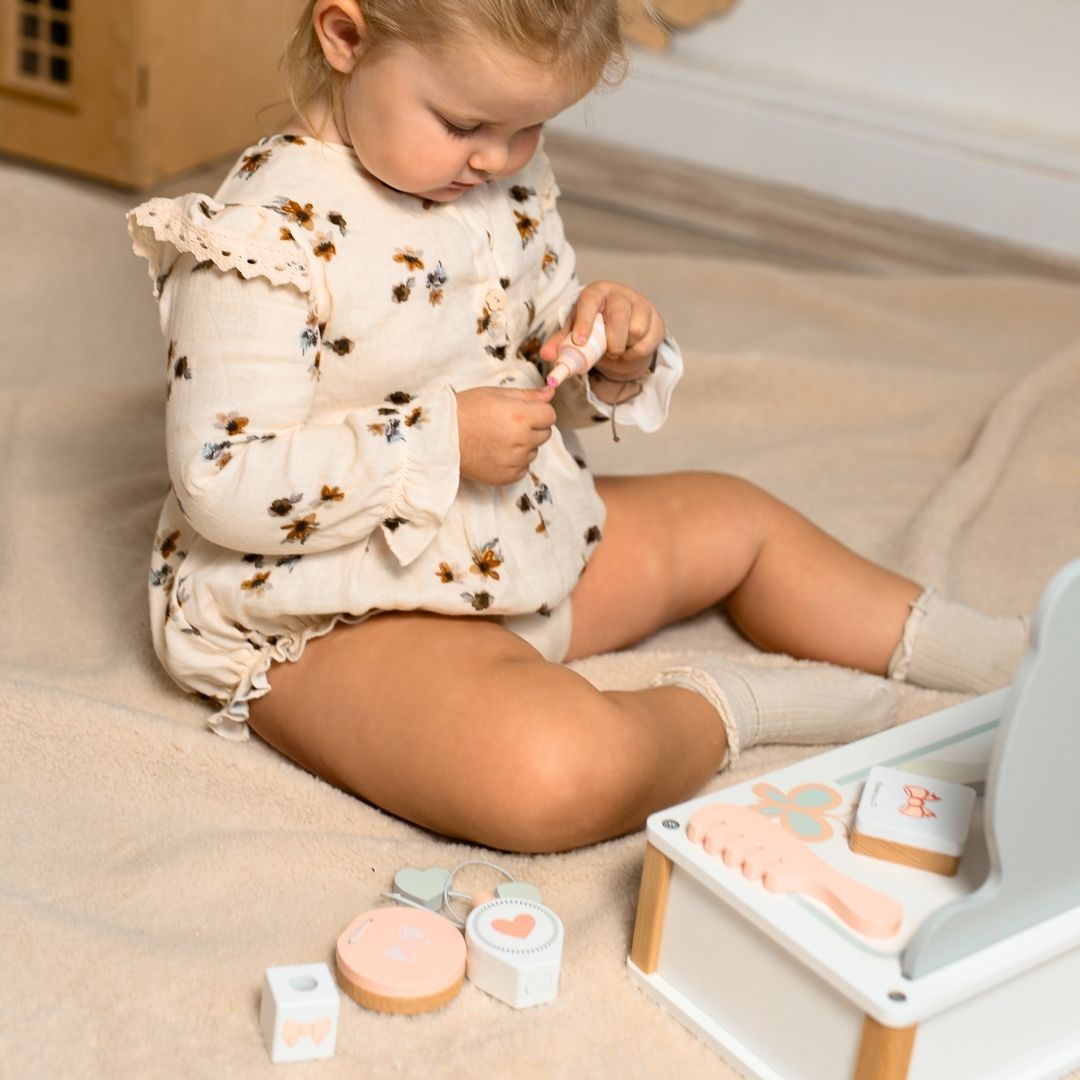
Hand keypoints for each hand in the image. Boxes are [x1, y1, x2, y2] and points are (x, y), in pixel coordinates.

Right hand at [455, 385, 556, 485]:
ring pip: (534, 451)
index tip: (524, 411)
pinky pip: (523, 468)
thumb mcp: (495, 394)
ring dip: (524, 445)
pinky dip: (515, 461)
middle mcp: (521, 441)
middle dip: (532, 427)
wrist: (440, 438)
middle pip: (545, 434)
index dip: (538, 411)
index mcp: (520, 416)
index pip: (550, 415)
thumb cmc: (465, 411)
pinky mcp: (507, 477)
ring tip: (498, 438)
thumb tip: (550, 394)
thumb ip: (527, 395)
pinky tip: (496, 452)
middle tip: (508, 424)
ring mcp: (514, 461)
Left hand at [539, 280, 664, 381]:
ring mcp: (642, 305)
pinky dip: (636, 353)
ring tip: (618, 347)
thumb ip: (561, 343)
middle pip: (618, 317)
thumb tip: (547, 355)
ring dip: (623, 348)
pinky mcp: (656, 320)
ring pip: (635, 331)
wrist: (625, 330)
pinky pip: (647, 342)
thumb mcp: (577, 332)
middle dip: (610, 341)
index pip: (590, 301)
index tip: (580, 342)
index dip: (584, 321)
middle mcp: (621, 294)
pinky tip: (630, 348)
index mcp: (597, 292)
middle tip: (607, 351)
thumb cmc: (596, 327)